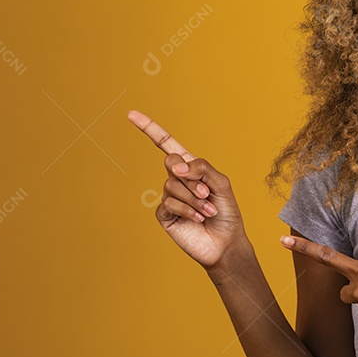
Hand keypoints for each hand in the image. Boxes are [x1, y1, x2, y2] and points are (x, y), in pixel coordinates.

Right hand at [128, 109, 249, 269]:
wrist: (225, 242)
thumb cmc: (226, 212)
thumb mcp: (221, 183)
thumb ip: (202, 168)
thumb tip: (176, 166)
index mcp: (190, 168)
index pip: (166, 145)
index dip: (150, 129)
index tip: (131, 114)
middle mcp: (177, 180)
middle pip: (170, 162)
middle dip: (191, 177)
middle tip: (207, 192)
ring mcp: (169, 197)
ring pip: (172, 185)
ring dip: (194, 198)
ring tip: (207, 210)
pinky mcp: (164, 214)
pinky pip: (169, 203)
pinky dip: (188, 210)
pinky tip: (198, 218)